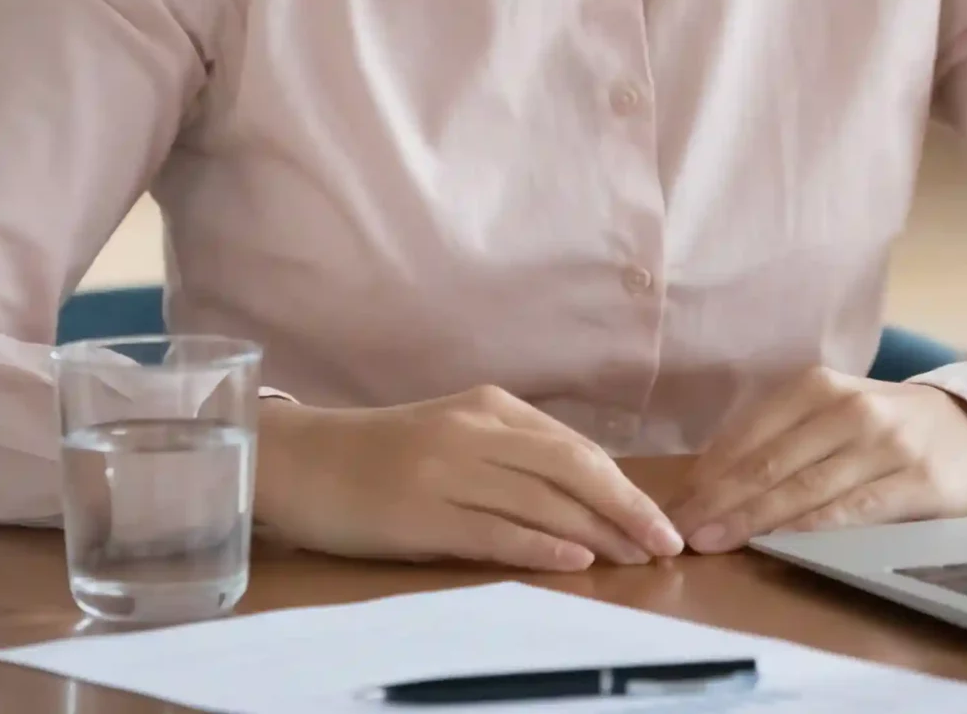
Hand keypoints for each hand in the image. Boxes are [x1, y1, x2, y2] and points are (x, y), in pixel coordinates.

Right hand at [253, 386, 685, 569]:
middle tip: (667, 545)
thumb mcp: (456, 436)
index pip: (577, 449)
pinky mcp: (420, 513)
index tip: (661, 520)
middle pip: (572, 469)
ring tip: (637, 559)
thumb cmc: (383, 455)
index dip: (625, 487)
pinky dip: (541, 544)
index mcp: (492, 407)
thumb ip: (514, 455)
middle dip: (628, 508)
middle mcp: (476, 431)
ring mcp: (447, 470)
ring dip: (598, 532)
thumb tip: (588, 498)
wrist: (299, 460)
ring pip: (542, 500)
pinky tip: (576, 560)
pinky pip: (494, 529)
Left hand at [669, 369, 966, 553]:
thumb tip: (707, 482)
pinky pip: (851, 510)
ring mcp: (886, 444)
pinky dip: (809, 529)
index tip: (673, 505)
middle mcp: (851, 408)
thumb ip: (780, 437)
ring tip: (712, 542)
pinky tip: (777, 543)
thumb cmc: (888, 428)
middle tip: (678, 532)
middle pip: (769, 462)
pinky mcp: (916, 482)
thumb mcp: (834, 413)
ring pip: (804, 488)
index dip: (707, 473)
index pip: (750, 433)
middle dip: (717, 501)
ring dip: (751, 519)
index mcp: (821, 385)